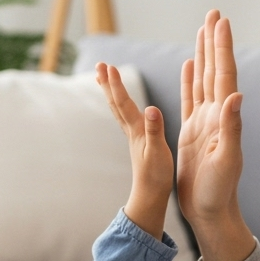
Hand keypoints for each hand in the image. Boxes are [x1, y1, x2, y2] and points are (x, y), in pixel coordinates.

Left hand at [95, 61, 172, 239]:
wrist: (151, 195)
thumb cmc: (157, 176)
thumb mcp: (159, 152)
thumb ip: (155, 130)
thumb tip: (150, 108)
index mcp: (137, 131)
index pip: (124, 103)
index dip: (117, 84)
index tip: (109, 66)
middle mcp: (131, 131)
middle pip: (115, 103)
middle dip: (108, 83)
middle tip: (100, 65)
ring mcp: (133, 136)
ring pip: (118, 109)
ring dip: (111, 91)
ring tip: (103, 78)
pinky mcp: (138, 141)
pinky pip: (126, 117)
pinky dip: (121, 104)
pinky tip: (122, 103)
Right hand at [176, 10, 255, 260]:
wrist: (212, 212)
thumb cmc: (220, 192)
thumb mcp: (227, 160)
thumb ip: (232, 128)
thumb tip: (236, 96)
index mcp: (223, 118)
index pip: (223, 75)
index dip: (222, 47)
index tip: (221, 21)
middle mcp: (216, 116)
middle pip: (214, 70)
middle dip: (213, 41)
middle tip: (213, 13)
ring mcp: (204, 123)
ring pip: (202, 80)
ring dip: (203, 55)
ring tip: (202, 30)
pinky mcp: (192, 132)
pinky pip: (191, 98)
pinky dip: (190, 79)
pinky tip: (188, 66)